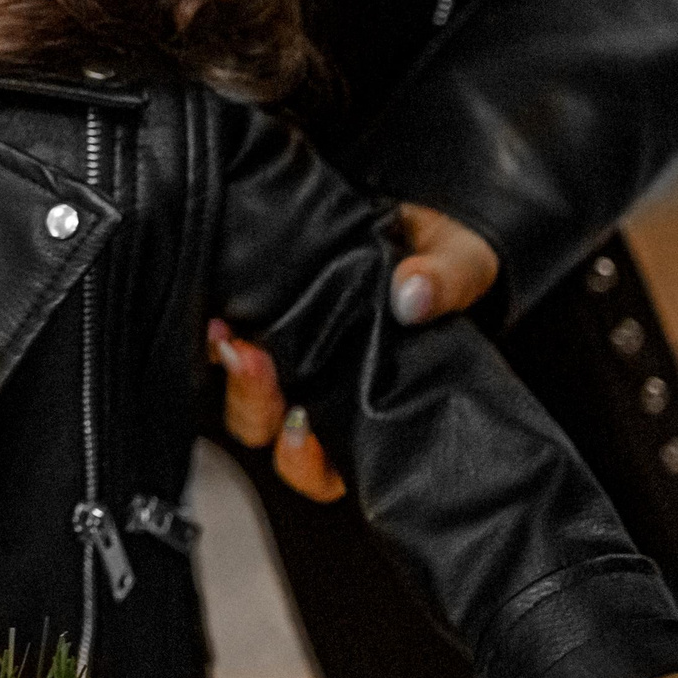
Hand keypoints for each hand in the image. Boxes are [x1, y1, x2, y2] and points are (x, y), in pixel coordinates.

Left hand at [205, 203, 502, 503]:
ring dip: (233, 374)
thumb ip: (448, 279)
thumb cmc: (440, 258)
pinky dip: (215, 336)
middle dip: (257, 408)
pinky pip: (222, 340)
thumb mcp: (462, 264)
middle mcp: (320, 386)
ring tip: (231, 339)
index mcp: (369, 403)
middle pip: (270, 431)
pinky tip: (219, 316)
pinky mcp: (256, 310)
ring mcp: (284, 351)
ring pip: (241, 391)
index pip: (330, 465)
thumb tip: (413, 295)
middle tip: (258, 366)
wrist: (410, 211)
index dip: (308, 464)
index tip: (303, 435)